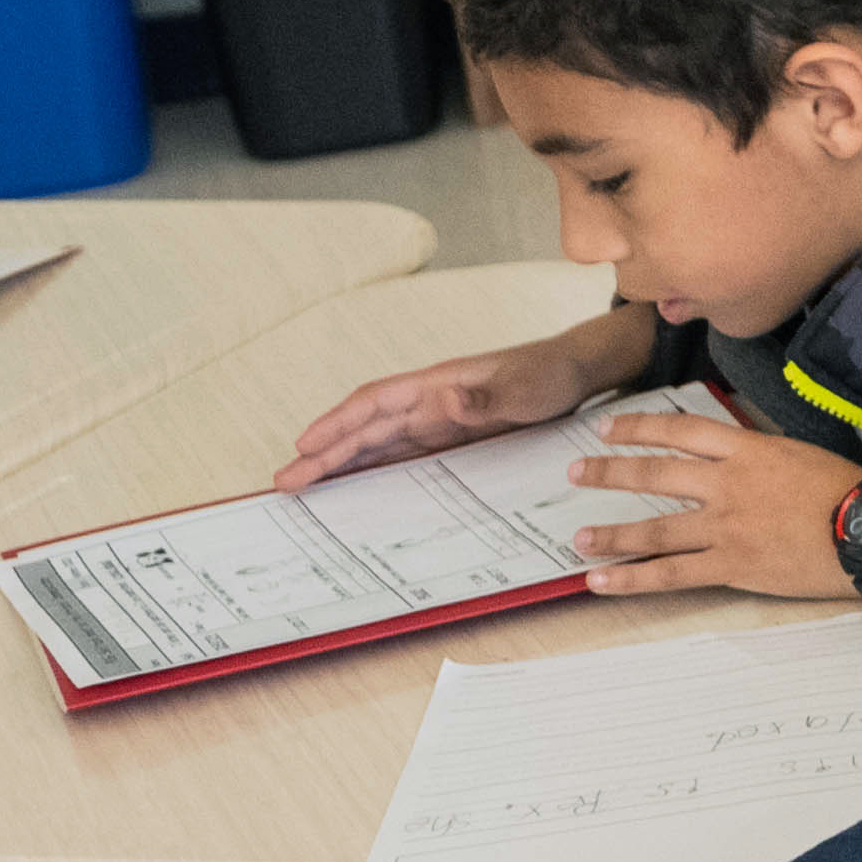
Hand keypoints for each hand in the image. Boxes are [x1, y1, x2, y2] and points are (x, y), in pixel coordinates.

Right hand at [278, 333, 602, 491]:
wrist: (576, 373)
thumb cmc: (550, 374)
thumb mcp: (528, 387)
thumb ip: (490, 396)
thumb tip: (449, 402)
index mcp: (437, 384)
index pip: (375, 402)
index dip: (338, 423)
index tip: (304, 444)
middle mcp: (428, 402)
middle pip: (366, 428)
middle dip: (324, 452)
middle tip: (286, 481)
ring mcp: (436, 422)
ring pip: (377, 444)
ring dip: (340, 464)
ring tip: (302, 488)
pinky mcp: (450, 440)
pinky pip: (403, 457)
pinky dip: (374, 471)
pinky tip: (352, 488)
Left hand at [566, 411, 861, 597]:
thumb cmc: (851, 493)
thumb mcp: (802, 455)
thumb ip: (762, 457)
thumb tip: (737, 459)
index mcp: (749, 450)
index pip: (681, 430)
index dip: (640, 428)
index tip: (610, 429)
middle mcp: (729, 484)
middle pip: (656, 474)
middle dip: (610, 472)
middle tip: (578, 471)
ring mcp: (727, 526)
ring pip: (655, 528)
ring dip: (611, 533)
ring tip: (580, 539)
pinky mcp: (732, 565)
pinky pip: (671, 573)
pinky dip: (632, 578)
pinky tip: (602, 581)